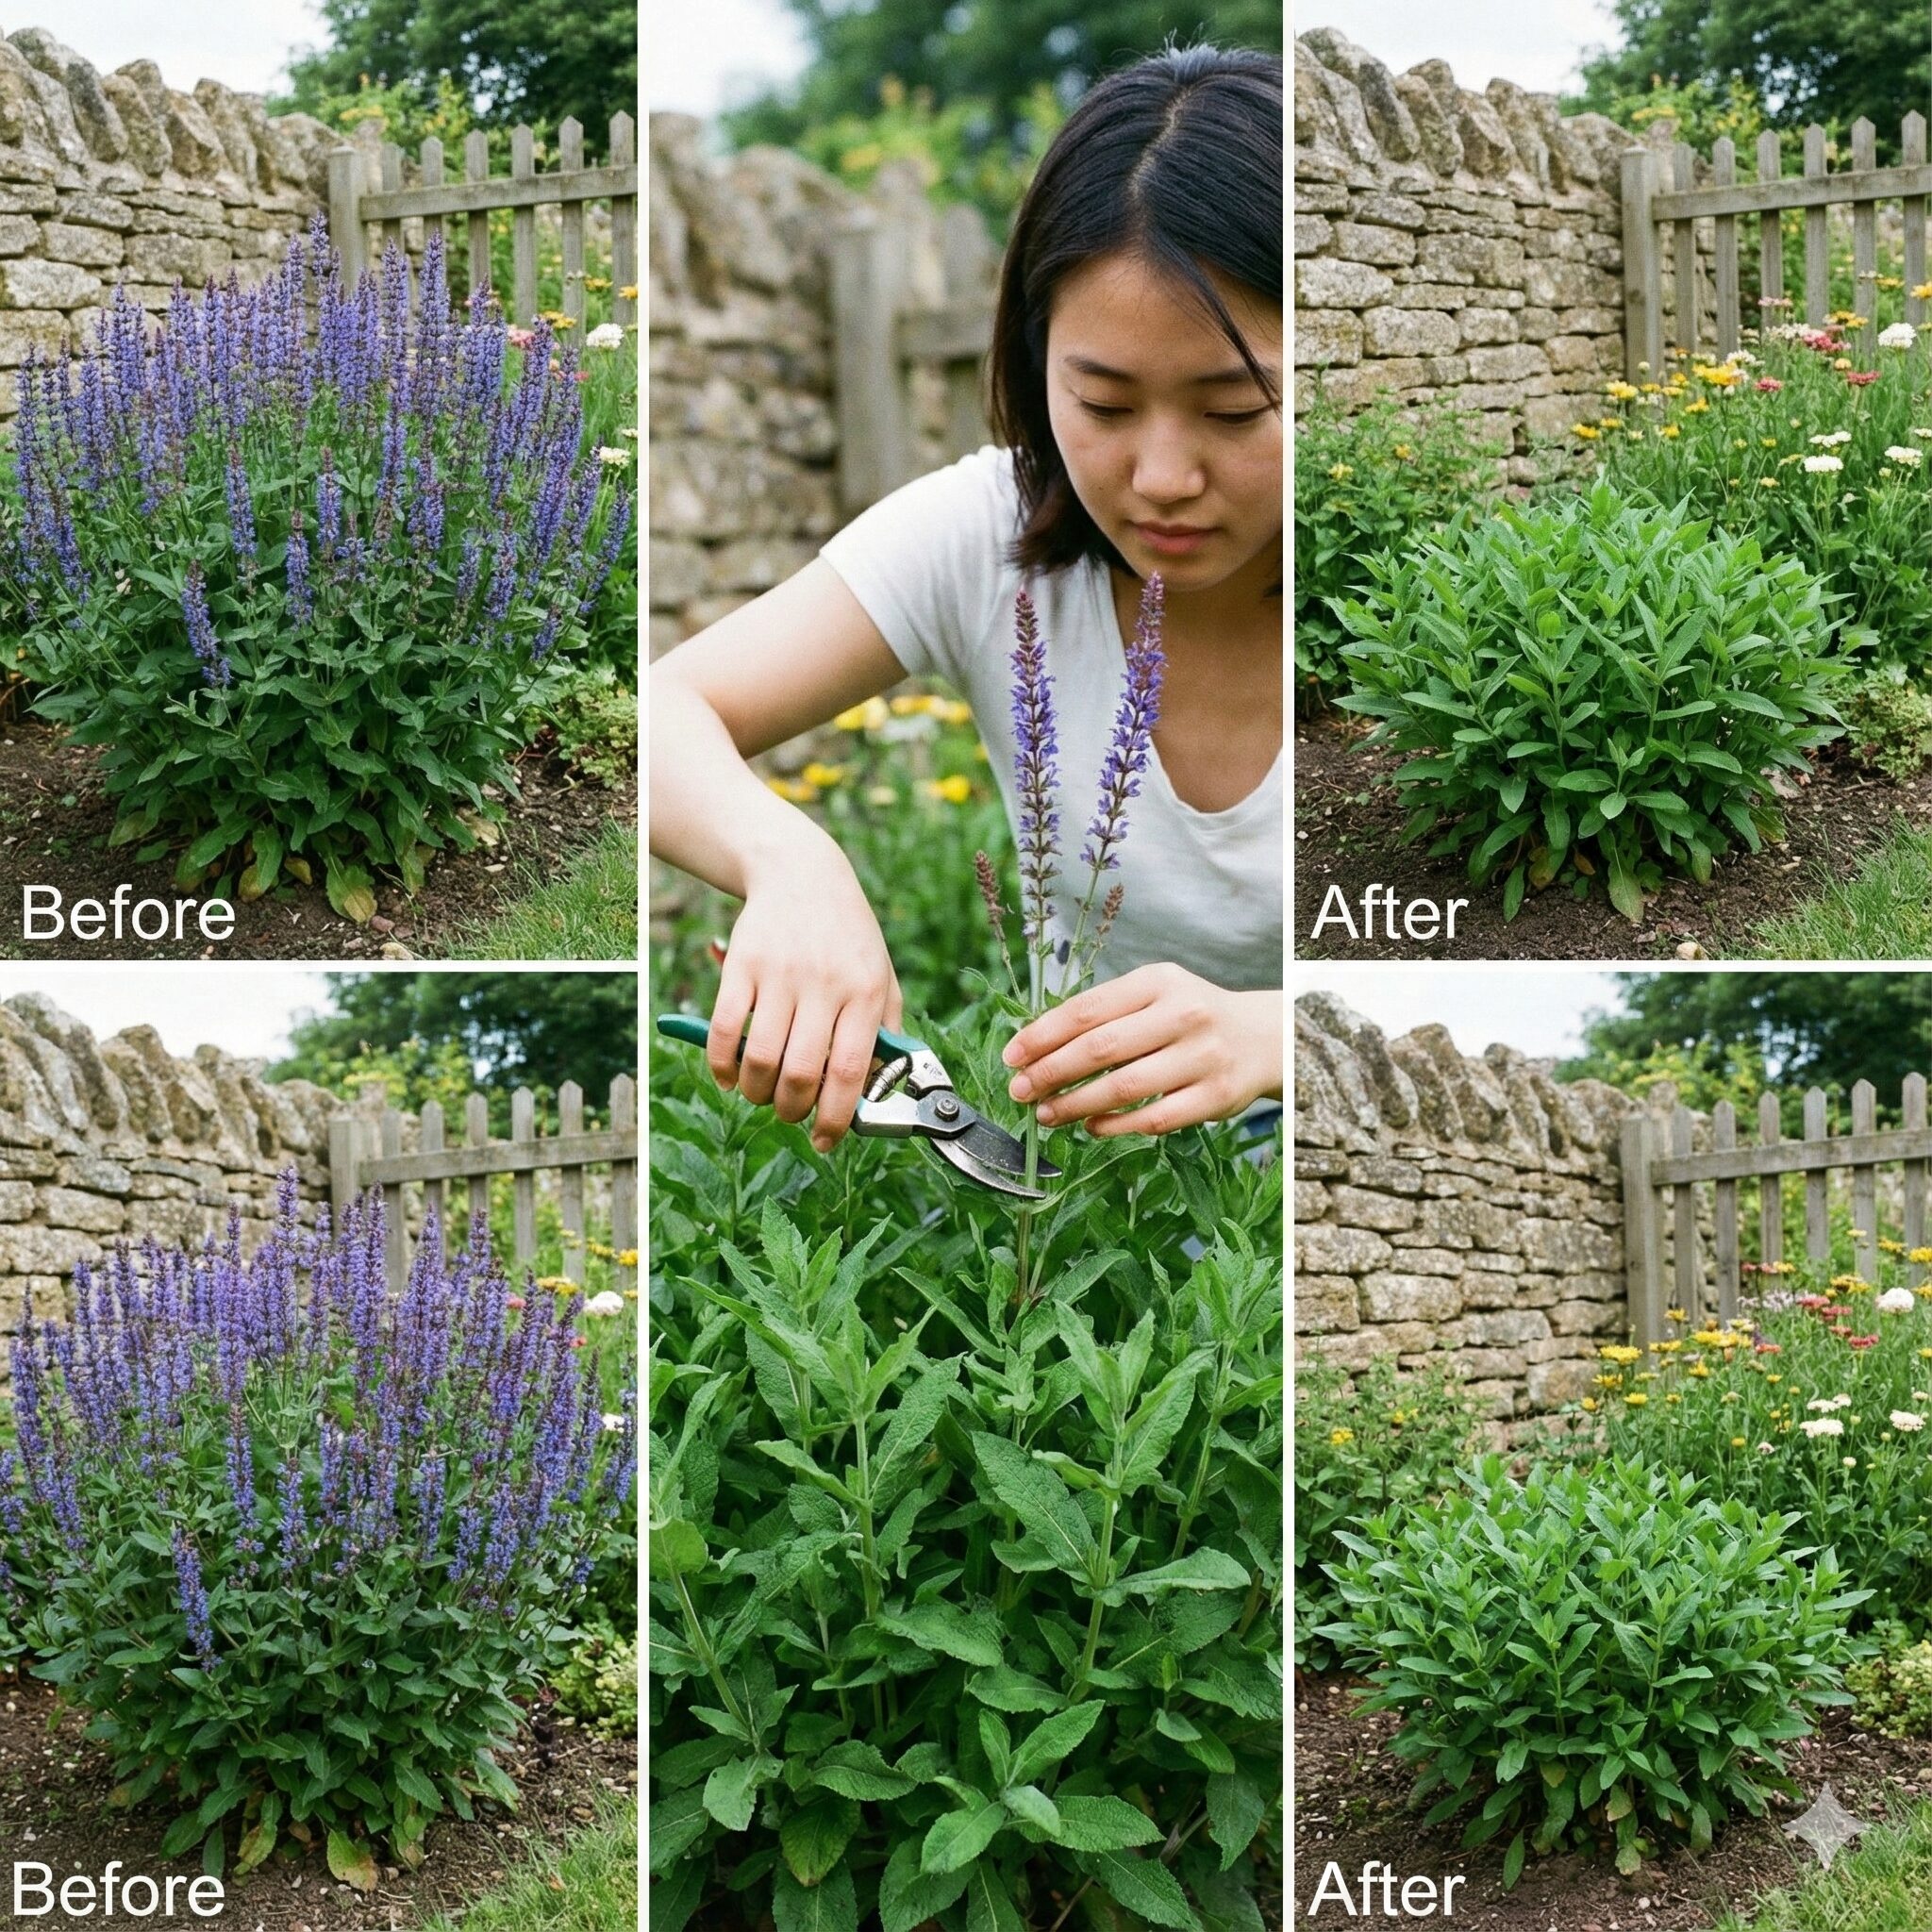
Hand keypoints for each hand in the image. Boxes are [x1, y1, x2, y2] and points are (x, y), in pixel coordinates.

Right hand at [707, 823, 902, 1152]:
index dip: (836, 1119)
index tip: (825, 1141)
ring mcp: (780, 974)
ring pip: (761, 1059)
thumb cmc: (848, 938)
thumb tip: (879, 1093)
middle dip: (792, 1111)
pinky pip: (724, 1029)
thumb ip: (888, 1032)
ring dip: (757, 1093)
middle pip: (802, 1073)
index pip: (850, 1072)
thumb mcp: (883, 976)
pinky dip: (721, 1065)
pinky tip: (729, 1076)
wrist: (803, 874)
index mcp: (865, 992)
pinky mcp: (741, 965)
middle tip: (790, 1113)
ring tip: (761, 1094)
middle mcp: (824, 984)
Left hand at [1001, 965, 1281, 1137]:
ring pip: (1124, 1087)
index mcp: (1158, 982)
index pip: (1087, 1010)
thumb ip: (1104, 1013)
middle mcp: (1183, 1015)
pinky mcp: (1214, 1097)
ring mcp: (1201, 1057)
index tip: (1013, 1056)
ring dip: (1075, 1105)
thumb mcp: (1153, 994)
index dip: (1042, 1035)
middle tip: (1021, 1090)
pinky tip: (1090, 1127)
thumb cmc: (1189, 1017)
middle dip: (1051, 1072)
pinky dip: (1114, 1126)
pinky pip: (1153, 1118)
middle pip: (1101, 1049)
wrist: (1262, 1038)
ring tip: (1046, 1114)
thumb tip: (1036, 1047)